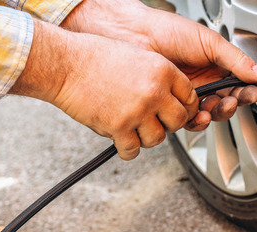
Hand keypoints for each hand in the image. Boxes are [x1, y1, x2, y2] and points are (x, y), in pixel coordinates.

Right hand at [10, 21, 197, 159]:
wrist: (66, 65)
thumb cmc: (94, 58)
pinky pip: (133, 150)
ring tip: (134, 129)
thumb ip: (157, 77)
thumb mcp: (137, 56)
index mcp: (162, 70)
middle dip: (168, 125)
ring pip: (158, 138)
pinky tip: (121, 140)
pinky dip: (127, 149)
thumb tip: (170, 97)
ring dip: (146, 138)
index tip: (180, 112)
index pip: (190, 97)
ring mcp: (138, 111)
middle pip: (179, 121)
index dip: (186, 108)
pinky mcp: (119, 127)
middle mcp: (154, 91)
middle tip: (155, 122)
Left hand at [61, 0, 256, 130]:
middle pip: (228, 102)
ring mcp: (187, 97)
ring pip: (211, 115)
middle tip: (238, 99)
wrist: (135, 36)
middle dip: (236, 103)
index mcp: (216, 66)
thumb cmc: (168, 31)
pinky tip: (200, 114)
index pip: (239, 83)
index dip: (250, 89)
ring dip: (219, 113)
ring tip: (218, 105)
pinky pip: (189, 122)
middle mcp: (203, 83)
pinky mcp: (171, 108)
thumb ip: (236, 60)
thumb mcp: (209, 42)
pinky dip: (198, 121)